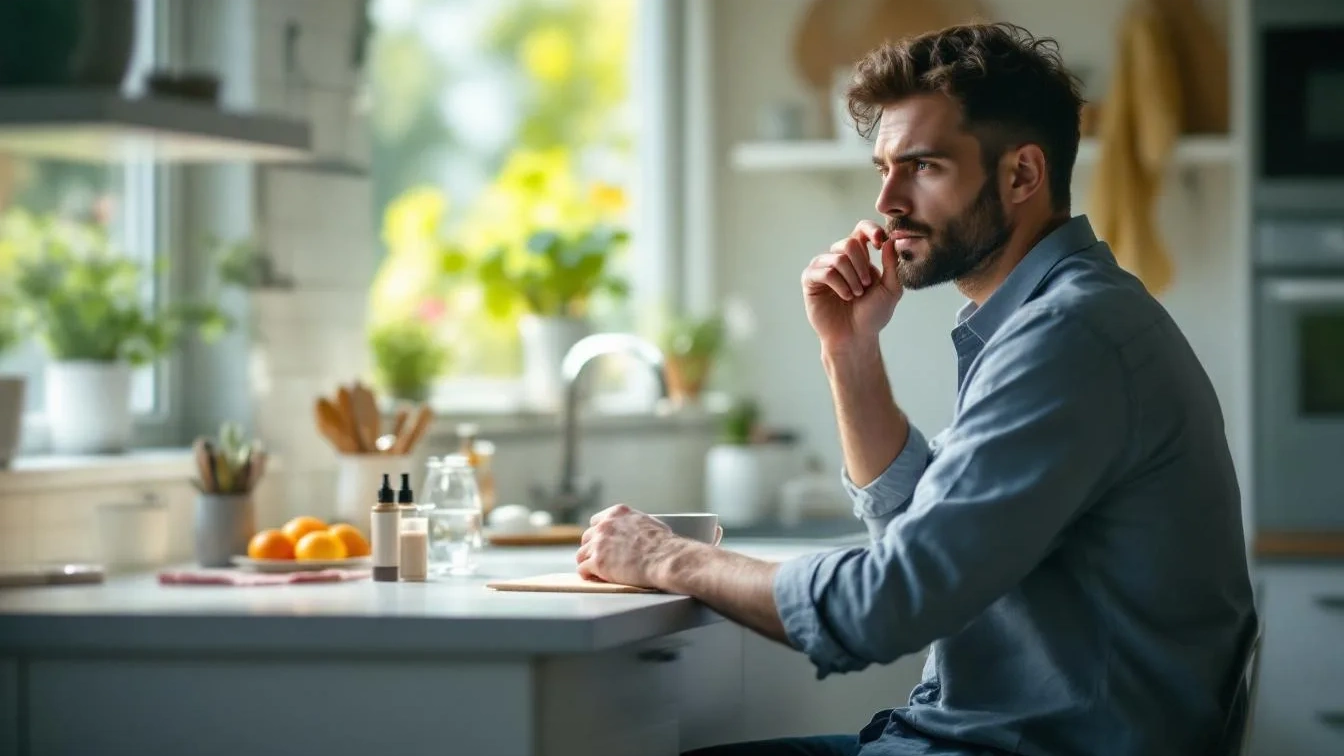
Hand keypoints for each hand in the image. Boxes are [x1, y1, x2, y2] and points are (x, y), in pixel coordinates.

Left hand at [576, 504, 681, 587]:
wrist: (664, 558)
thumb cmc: (664, 544)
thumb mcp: (649, 523)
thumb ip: (635, 524)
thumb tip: (639, 530)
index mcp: (617, 513)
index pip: (596, 521)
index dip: (598, 533)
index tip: (600, 541)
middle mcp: (605, 525)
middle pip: (587, 537)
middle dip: (591, 548)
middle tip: (597, 558)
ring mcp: (599, 544)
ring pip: (581, 554)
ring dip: (587, 562)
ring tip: (593, 571)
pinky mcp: (597, 562)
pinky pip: (582, 569)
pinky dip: (587, 574)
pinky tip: (592, 577)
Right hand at [802, 220, 903, 348]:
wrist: (856, 337)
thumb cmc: (873, 315)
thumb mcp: (891, 289)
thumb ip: (892, 265)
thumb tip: (890, 240)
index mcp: (859, 257)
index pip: (860, 230)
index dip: (870, 230)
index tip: (879, 242)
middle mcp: (839, 259)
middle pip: (848, 243)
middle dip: (861, 265)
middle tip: (866, 285)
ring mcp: (823, 269)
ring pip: (837, 258)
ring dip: (851, 278)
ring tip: (856, 295)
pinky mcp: (811, 281)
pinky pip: (824, 272)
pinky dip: (839, 284)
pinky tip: (845, 296)